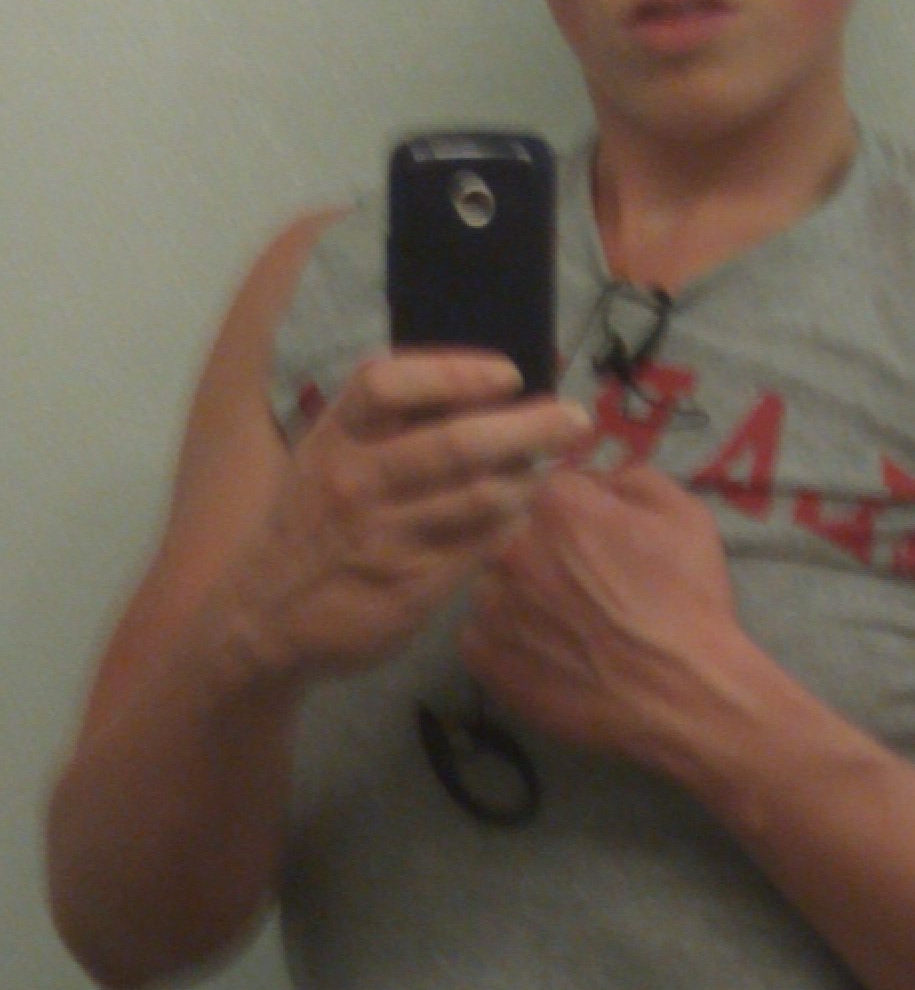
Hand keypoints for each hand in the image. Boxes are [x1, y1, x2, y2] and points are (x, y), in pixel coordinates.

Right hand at [225, 353, 590, 686]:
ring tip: (550, 466)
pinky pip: (479, 546)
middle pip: (454, 442)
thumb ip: (384, 426)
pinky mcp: (409, 587)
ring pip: (478, 497)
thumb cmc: (312, 524)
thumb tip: (480, 388)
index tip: (508, 373)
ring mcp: (383, 537)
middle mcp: (355, 482)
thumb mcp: (325, 459)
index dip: (454, 370)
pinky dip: (510, 524)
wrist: (262, 619)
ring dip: (528, 477)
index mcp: (333, 439)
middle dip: (529, 425)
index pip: (387, 383)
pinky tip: (522, 513)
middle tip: (575, 417)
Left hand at [461, 463, 741, 763]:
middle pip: (512, 533)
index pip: (549, 487)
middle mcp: (509, 546)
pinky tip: (544, 652)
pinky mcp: (482, 658)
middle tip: (581, 585)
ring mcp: (490, 604)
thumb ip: (631, 478)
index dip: (576, 511)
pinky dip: (505, 640)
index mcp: (555, 504)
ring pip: (492, 583)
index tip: (597, 536)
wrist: (682, 693)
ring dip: (518, 594)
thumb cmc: (690, 600)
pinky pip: (478, 634)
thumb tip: (596, 478)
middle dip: (542, 550)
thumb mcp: (684, 515)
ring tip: (563, 624)